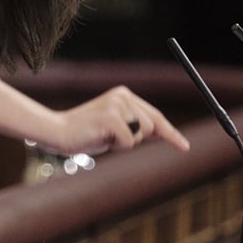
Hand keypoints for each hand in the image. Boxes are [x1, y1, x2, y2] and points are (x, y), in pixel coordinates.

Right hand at [44, 86, 189, 155]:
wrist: (58, 132)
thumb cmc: (87, 134)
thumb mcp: (116, 128)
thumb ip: (137, 127)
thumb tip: (164, 134)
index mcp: (125, 95)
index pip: (155, 115)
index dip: (171, 133)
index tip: (184, 146)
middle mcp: (123, 96)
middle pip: (153, 126)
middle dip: (140, 139)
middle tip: (112, 139)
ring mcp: (117, 106)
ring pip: (142, 134)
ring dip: (126, 143)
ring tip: (104, 137)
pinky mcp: (111, 118)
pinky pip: (129, 142)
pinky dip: (117, 147)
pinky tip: (100, 138)